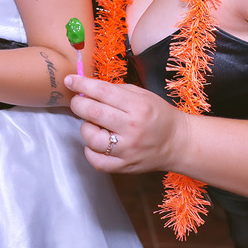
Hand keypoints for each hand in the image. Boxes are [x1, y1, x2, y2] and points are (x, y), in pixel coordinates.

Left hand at [64, 73, 186, 174]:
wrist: (178, 142)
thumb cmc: (158, 115)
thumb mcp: (142, 95)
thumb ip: (114, 91)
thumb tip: (86, 87)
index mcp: (137, 106)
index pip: (101, 92)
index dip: (81, 84)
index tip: (70, 80)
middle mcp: (132, 128)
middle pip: (92, 112)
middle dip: (78, 103)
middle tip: (78, 102)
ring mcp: (127, 149)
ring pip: (91, 137)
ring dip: (86, 128)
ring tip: (94, 125)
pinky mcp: (124, 166)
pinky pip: (96, 160)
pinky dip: (90, 151)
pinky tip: (97, 143)